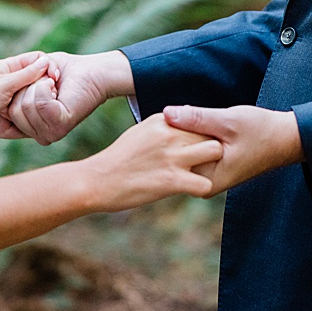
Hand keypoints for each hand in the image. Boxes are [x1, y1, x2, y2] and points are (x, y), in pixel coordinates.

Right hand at [0, 50, 131, 144]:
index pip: (0, 127)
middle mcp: (38, 134)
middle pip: (11, 111)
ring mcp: (49, 133)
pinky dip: (45, 86)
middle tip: (46, 83)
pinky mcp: (61, 125)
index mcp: (29, 128)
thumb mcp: (29, 78)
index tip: (28, 85)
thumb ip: (10, 89)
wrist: (91, 71)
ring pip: (23, 106)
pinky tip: (57, 88)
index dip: (7, 100)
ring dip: (37, 85)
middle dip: (25, 87)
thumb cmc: (62, 71)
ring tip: (54, 85)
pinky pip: (38, 103)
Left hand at [0, 51, 49, 140]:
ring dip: (34, 101)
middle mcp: (9, 78)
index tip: (54, 80)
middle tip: (50, 96)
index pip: (36, 60)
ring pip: (30, 94)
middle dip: (42, 86)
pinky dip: (26, 112)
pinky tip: (32, 117)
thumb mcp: (6, 85)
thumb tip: (46, 62)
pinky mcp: (5, 109)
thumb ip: (27, 74)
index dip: (47, 68)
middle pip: (35, 78)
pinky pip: (22, 108)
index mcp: (8, 66)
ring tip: (39, 108)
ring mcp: (7, 94)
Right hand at [76, 114, 222, 211]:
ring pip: (216, 152)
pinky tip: (189, 190)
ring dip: (212, 165)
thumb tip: (186, 121)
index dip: (203, 135)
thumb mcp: (142, 132)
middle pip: (211, 132)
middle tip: (205, 162)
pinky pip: (205, 184)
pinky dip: (201, 189)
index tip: (198, 147)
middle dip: (213, 147)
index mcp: (164, 120)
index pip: (200, 120)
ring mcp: (172, 156)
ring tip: (200, 174)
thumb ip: (166, 127)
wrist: (96, 181)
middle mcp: (170, 133)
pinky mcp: (171, 180)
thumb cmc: (119, 159)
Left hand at [160, 104, 302, 196]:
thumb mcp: (229, 122)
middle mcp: (204, 184)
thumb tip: (167, 113)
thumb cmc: (262, 131)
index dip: (173, 133)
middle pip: (177, 156)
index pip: (174, 157)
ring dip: (187, 133)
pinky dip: (195, 136)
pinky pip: (194, 151)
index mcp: (207, 180)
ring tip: (204, 122)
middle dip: (178, 134)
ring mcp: (207, 176)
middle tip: (196, 120)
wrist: (286, 139)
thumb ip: (197, 118)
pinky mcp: (211, 167)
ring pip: (185, 152)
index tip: (184, 122)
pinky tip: (206, 125)